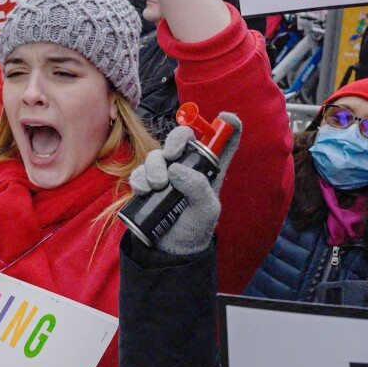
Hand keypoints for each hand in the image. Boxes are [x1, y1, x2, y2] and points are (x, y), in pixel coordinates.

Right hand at [128, 112, 241, 255]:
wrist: (171, 249)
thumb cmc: (196, 227)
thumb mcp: (207, 209)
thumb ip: (198, 188)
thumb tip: (176, 169)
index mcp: (211, 169)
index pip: (224, 142)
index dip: (228, 125)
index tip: (226, 117)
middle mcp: (188, 166)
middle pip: (184, 136)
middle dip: (177, 139)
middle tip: (172, 155)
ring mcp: (166, 173)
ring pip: (157, 154)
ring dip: (155, 165)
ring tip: (158, 185)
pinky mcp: (148, 183)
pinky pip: (139, 171)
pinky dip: (140, 177)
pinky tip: (145, 191)